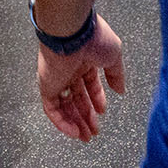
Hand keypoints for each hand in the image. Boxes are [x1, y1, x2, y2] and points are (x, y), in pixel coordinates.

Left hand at [36, 16, 124, 142]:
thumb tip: (120, 91)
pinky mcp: (46, 85)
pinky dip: (62, 122)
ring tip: (86, 136)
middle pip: (76, 98)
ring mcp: (56, 78)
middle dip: (86, 116)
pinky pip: (51, 108)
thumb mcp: (114, 55)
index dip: (96, 99)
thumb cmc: (93, 37)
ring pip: (64, 106)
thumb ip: (116, 74)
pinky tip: (74, 132)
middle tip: (94, 132)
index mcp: (84, 60)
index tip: (102, 112)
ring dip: (75, 123)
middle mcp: (69, 69)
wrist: (71, 30)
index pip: (89, 84)